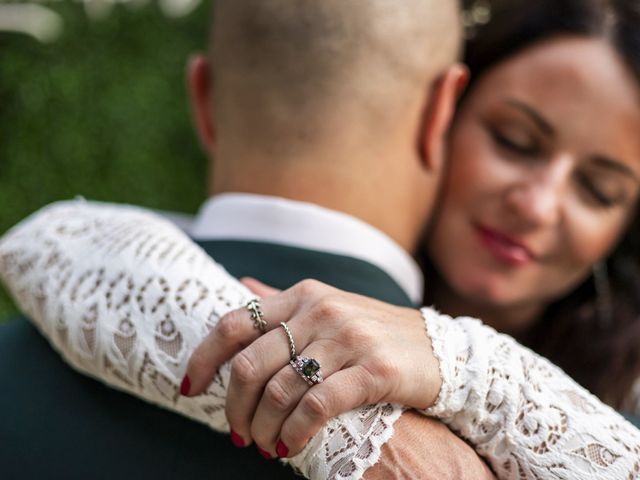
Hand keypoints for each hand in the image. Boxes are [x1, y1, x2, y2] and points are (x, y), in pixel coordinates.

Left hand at [182, 279, 441, 457]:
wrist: (440, 349)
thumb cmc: (374, 332)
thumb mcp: (327, 305)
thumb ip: (282, 302)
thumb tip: (242, 286)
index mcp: (303, 296)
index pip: (235, 322)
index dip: (205, 356)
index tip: (191, 387)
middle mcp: (321, 311)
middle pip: (250, 364)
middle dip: (233, 407)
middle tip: (236, 432)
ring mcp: (348, 339)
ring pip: (280, 390)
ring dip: (262, 427)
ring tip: (263, 444)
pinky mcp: (373, 371)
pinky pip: (317, 407)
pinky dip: (295, 433)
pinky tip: (290, 446)